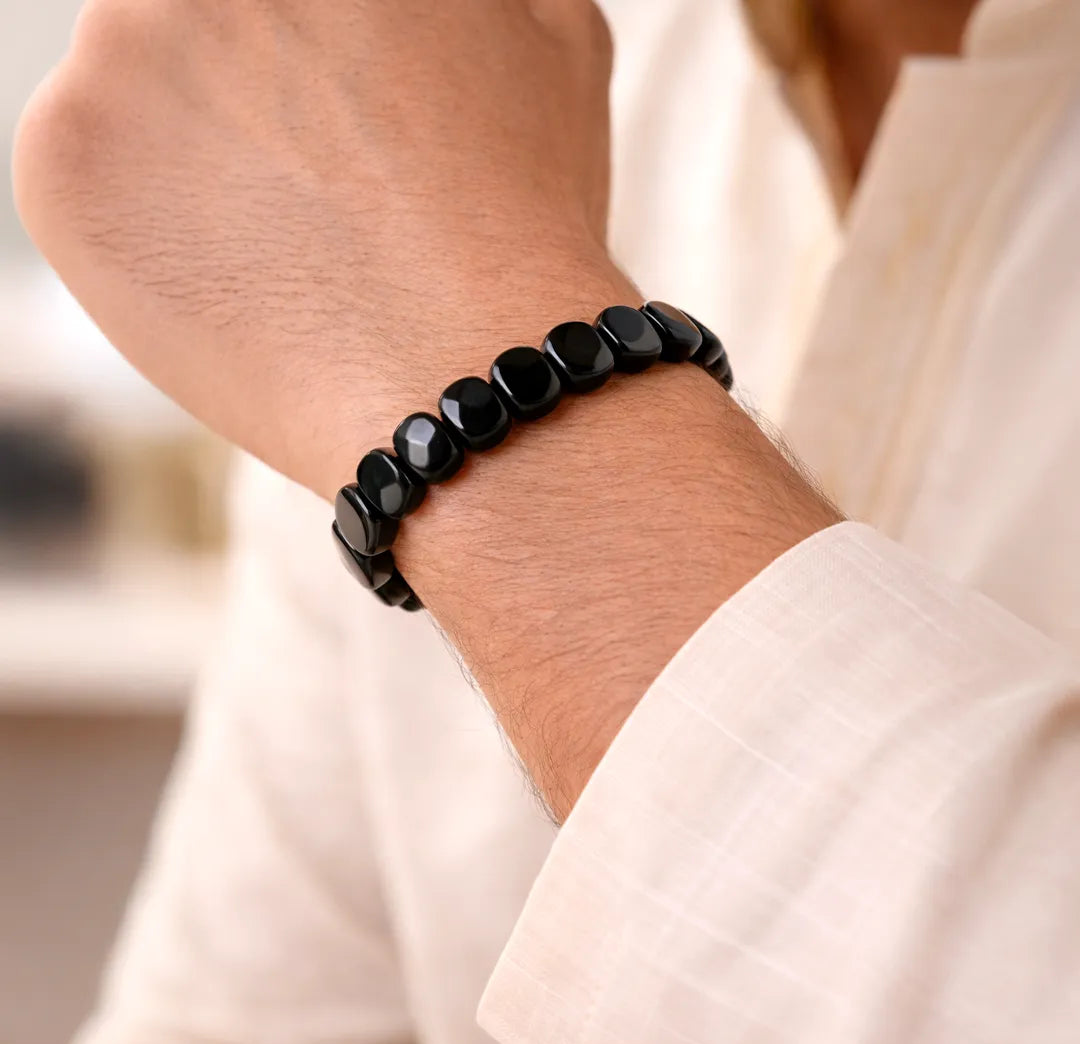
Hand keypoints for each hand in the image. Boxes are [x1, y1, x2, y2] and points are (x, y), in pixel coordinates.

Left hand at [14, 0, 619, 496]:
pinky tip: (240, 279)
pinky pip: (90, 179)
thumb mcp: (553, 34)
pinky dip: (148, 228)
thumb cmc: (525, 216)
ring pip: (142, 92)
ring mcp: (117, 48)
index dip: (317, 61)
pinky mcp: (63, 160)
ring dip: (201, 153)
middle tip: (318, 177)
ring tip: (293, 242)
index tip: (338, 106)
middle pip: (205, 21)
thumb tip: (440, 7)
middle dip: (253, 86)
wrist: (467, 368)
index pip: (281, 6)